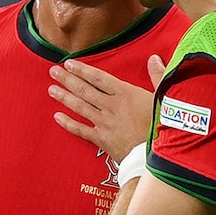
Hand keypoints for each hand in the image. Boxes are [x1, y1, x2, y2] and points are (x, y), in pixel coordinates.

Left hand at [48, 55, 164, 162]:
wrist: (155, 156)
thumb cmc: (162, 126)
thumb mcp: (164, 97)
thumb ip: (158, 75)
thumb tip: (154, 58)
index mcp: (125, 94)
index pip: (99, 78)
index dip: (83, 70)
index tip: (69, 63)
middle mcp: (111, 106)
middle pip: (85, 90)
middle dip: (67, 79)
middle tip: (53, 71)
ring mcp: (104, 123)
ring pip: (80, 107)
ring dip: (64, 97)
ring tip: (51, 89)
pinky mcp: (101, 139)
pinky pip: (81, 130)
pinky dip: (68, 123)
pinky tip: (57, 117)